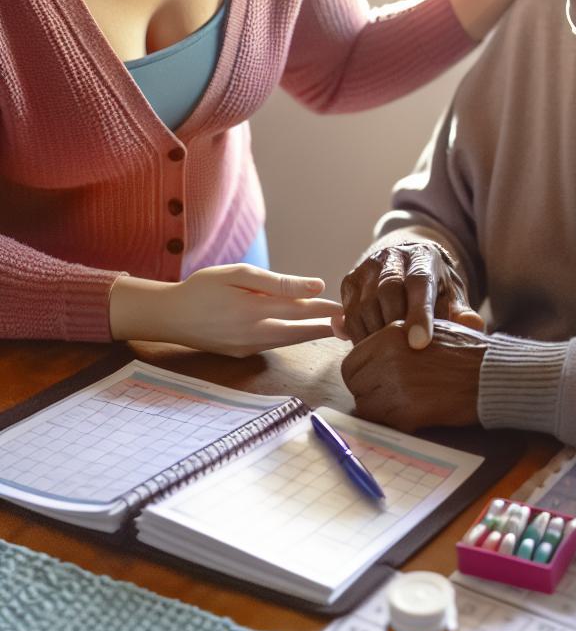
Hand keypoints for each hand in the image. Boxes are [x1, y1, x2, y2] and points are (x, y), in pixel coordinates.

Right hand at [109, 265, 339, 356]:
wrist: (168, 316)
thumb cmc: (203, 288)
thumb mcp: (239, 275)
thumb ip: (279, 282)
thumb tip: (316, 286)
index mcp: (255, 311)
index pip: (303, 311)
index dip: (328, 310)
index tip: (350, 308)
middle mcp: (254, 335)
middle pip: (302, 332)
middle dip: (328, 328)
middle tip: (351, 323)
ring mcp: (247, 348)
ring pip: (289, 340)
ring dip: (311, 332)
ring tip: (334, 325)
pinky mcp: (241, 355)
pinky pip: (272, 344)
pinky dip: (289, 335)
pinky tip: (299, 327)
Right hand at [335, 242, 482, 348]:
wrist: (407, 260)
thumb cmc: (434, 284)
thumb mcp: (451, 293)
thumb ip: (461, 311)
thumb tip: (474, 327)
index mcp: (423, 257)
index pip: (420, 283)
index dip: (419, 314)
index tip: (420, 343)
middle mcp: (392, 257)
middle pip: (387, 290)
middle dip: (393, 325)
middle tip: (402, 355)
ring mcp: (367, 267)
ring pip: (364, 303)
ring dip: (374, 334)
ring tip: (387, 357)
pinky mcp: (350, 280)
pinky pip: (349, 312)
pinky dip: (358, 335)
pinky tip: (371, 349)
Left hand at [342, 320, 486, 431]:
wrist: (489, 374)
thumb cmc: (463, 352)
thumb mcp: (425, 329)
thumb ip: (393, 339)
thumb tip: (366, 353)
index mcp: (390, 334)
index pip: (351, 361)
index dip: (362, 373)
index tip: (376, 378)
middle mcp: (387, 357)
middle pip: (354, 382)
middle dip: (367, 390)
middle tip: (389, 394)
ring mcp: (394, 384)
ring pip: (365, 403)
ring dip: (378, 407)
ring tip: (404, 402)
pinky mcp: (404, 411)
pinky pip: (380, 421)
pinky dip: (391, 420)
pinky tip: (413, 412)